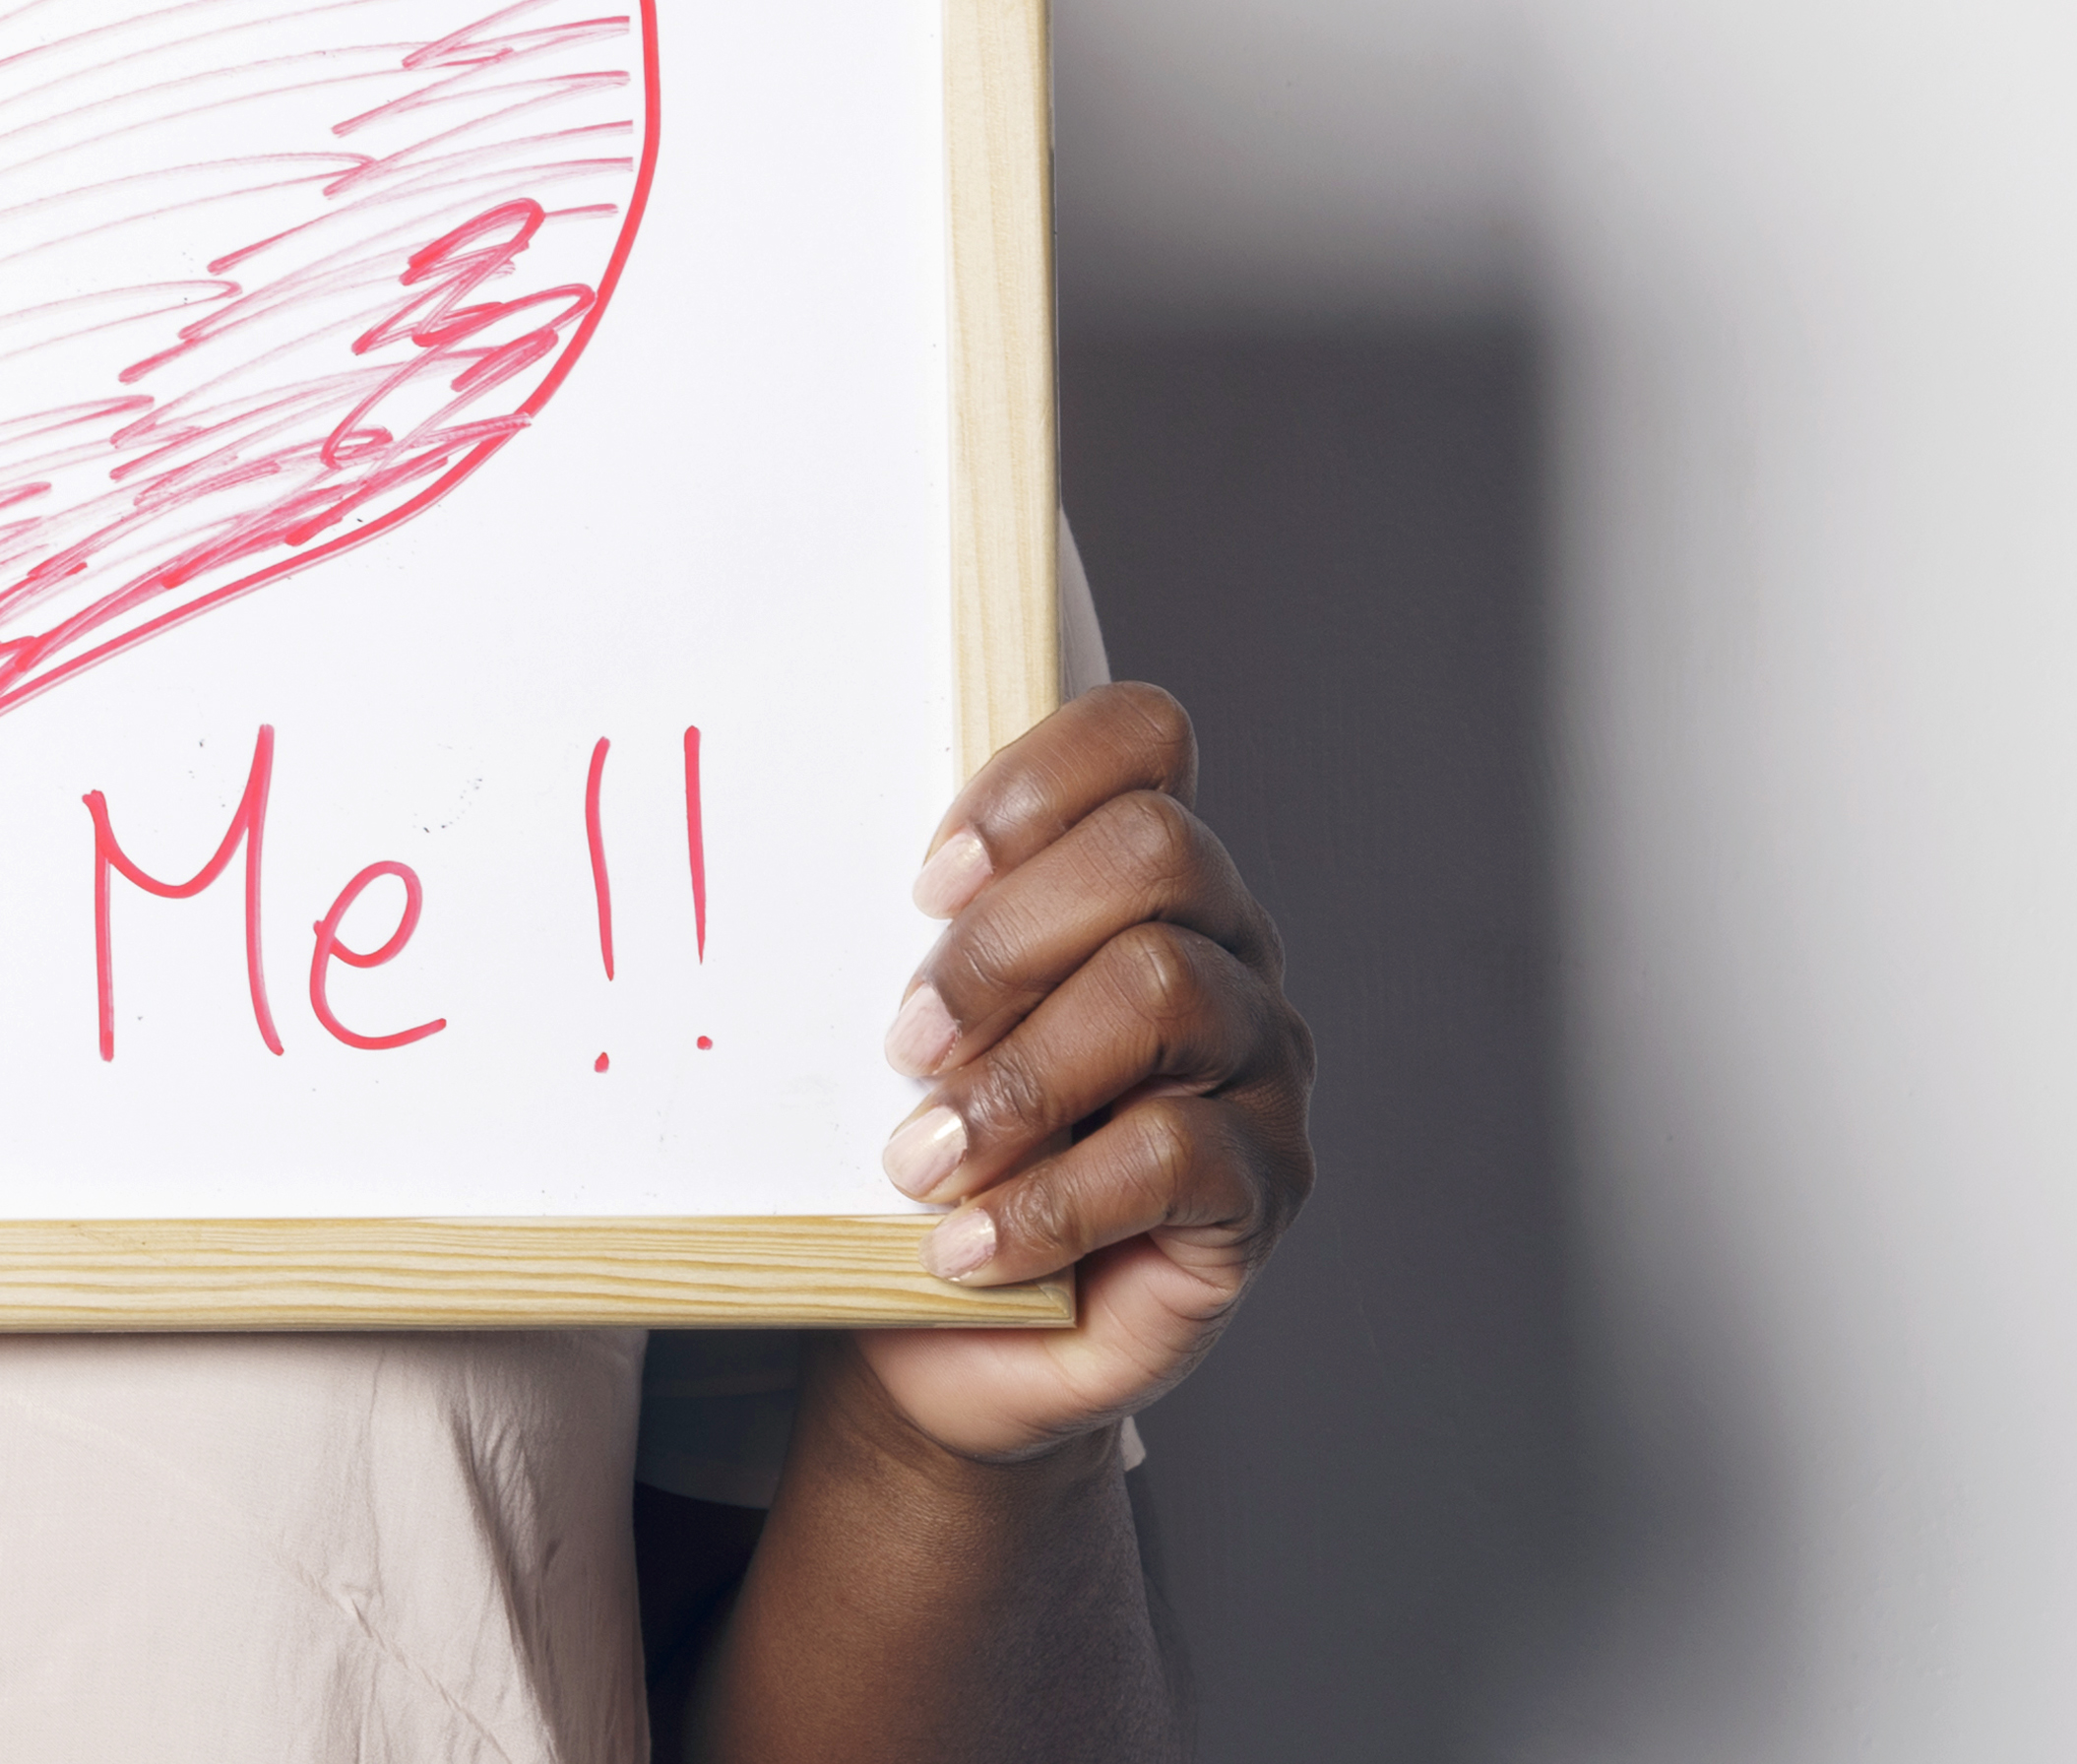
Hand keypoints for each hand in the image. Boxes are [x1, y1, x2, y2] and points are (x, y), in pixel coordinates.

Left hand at [848, 682, 1313, 1463]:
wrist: (947, 1338)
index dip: (1036, 783)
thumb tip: (813, 874)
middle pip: (1155, 852)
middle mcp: (1227, 948)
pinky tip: (968, 1245)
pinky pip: (1174, 1154)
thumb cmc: (925, 1153)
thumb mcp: (908, 1029)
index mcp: (1142, 875)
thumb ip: (910, 941)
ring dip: (1018, 1078)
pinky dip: (1048, 1201)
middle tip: (906, 1045)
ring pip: (1165, 991)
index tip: (924, 883)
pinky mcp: (1263, 1189)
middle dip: (1005, 945)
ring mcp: (1260, 1066)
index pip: (1145, 738)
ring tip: (922, 1162)